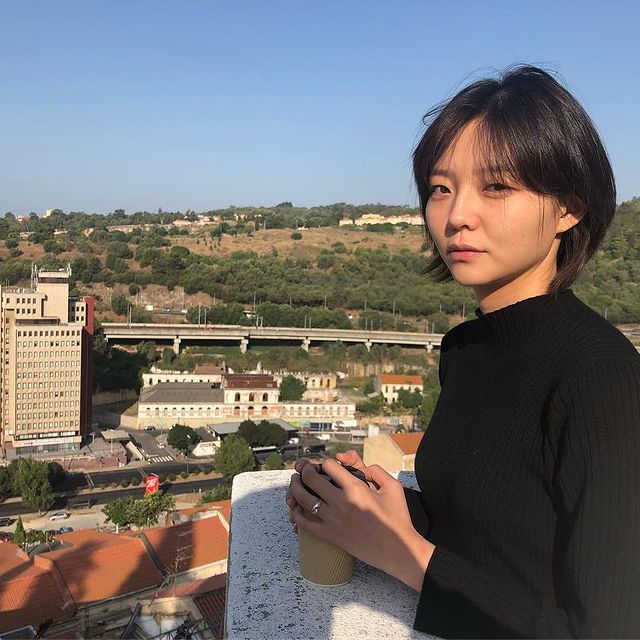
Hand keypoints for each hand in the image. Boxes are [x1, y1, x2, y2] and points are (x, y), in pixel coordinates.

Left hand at [289, 457, 434, 590]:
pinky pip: (306, 525)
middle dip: (305, 471)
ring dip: (296, 488)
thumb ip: (376, 470)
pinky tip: (297, 509)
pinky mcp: (331, 536)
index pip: (329, 466)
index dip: (325, 462)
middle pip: (311, 479)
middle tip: (304, 470)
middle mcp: (341, 503)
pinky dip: (297, 515)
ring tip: (296, 483)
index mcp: (356, 488)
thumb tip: (359, 467)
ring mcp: (334, 520)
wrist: (398, 550)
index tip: (325, 465)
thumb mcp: (393, 487)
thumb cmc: (397, 519)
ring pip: (304, 499)